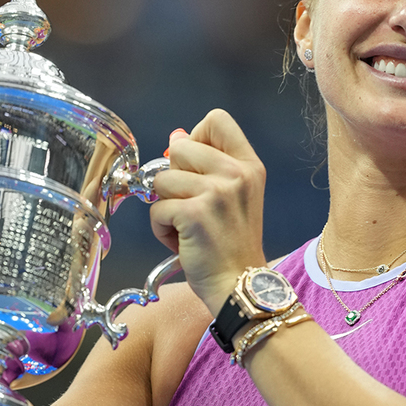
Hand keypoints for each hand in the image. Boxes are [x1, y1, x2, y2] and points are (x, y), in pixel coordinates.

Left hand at [150, 109, 266, 314]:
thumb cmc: (231, 244)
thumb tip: (175, 137)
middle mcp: (237, 173)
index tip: (194, 166)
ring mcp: (217, 192)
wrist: (240, 286)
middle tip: (191, 206)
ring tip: (186, 228)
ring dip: (165, 207)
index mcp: (249, 165)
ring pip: (161, 180)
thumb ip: (208, 165)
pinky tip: (181, 242)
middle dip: (174, 178)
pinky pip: (156, 208)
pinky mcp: (194, 214)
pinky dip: (161, 228)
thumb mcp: (233, 196)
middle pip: (179, 148)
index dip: (195, 137)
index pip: (217, 119)